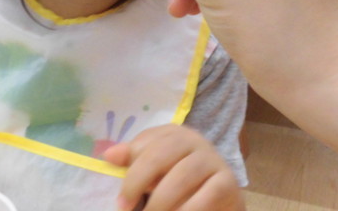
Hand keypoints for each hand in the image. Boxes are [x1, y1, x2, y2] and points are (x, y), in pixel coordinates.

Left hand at [104, 124, 242, 210]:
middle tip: (126, 209)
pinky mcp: (228, 183)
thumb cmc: (180, 184)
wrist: (221, 201)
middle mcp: (195, 140)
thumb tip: (109, 155)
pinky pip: (204, 198)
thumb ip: (134, 161)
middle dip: (138, 184)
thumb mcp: (156, 171)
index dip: (130, 172)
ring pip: (180, 177)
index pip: (144, 145)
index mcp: (174, 134)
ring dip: (161, 203)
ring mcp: (213, 160)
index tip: (120, 201)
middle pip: (159, 156)